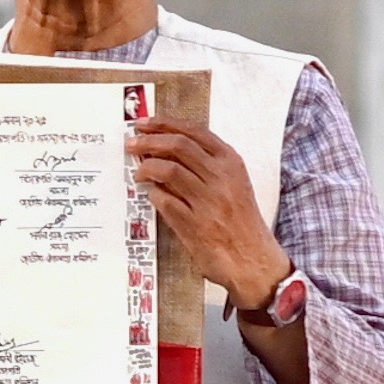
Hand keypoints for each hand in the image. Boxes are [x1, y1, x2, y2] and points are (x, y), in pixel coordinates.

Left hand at [126, 121, 287, 309]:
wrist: (252, 259)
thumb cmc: (241, 220)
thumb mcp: (233, 183)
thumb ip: (207, 164)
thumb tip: (166, 147)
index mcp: (230, 162)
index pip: (194, 131)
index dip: (164, 124)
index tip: (144, 124)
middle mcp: (220, 177)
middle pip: (177, 145)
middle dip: (148, 141)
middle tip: (131, 144)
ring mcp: (207, 200)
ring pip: (168, 170)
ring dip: (146, 167)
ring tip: (138, 172)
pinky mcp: (193, 224)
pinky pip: (164, 200)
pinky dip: (153, 194)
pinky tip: (150, 195)